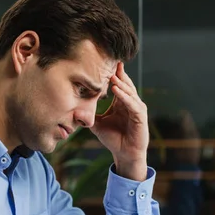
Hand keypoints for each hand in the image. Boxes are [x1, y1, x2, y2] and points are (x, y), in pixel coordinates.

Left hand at [92, 62, 148, 180]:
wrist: (125, 154)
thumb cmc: (114, 139)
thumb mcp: (98, 125)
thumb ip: (88, 116)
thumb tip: (74, 110)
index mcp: (122, 103)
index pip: (118, 85)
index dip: (112, 74)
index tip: (104, 63)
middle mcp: (131, 103)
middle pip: (125, 84)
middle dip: (118, 73)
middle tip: (111, 60)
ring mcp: (137, 109)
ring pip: (129, 92)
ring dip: (120, 83)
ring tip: (110, 75)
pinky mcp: (140, 116)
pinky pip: (132, 104)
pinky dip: (124, 96)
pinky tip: (115, 89)